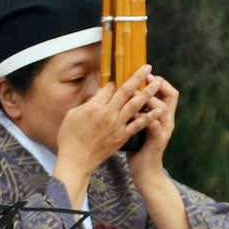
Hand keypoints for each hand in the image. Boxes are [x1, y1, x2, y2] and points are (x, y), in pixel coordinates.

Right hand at [52, 66, 159, 204]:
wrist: (76, 161)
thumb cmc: (69, 138)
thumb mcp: (72, 115)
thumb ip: (87, 104)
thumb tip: (98, 96)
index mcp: (94, 107)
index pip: (110, 88)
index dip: (116, 80)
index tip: (121, 75)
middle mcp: (108, 114)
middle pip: (126, 91)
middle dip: (137, 78)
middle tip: (147, 68)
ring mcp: (117, 125)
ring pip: (136, 105)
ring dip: (148, 92)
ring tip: (157, 83)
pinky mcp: (122, 136)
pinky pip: (138, 125)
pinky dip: (149, 116)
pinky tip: (159, 110)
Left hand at [127, 74, 178, 180]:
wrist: (145, 170)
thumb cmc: (138, 145)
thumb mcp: (138, 124)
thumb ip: (135, 110)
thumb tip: (121, 93)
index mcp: (163, 115)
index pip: (168, 92)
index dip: (159, 81)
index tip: (144, 74)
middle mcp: (167, 120)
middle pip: (172, 96)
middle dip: (158, 85)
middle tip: (145, 78)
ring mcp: (164, 130)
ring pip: (163, 109)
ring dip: (150, 100)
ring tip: (136, 93)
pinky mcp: (157, 141)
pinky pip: (155, 127)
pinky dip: (146, 118)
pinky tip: (134, 113)